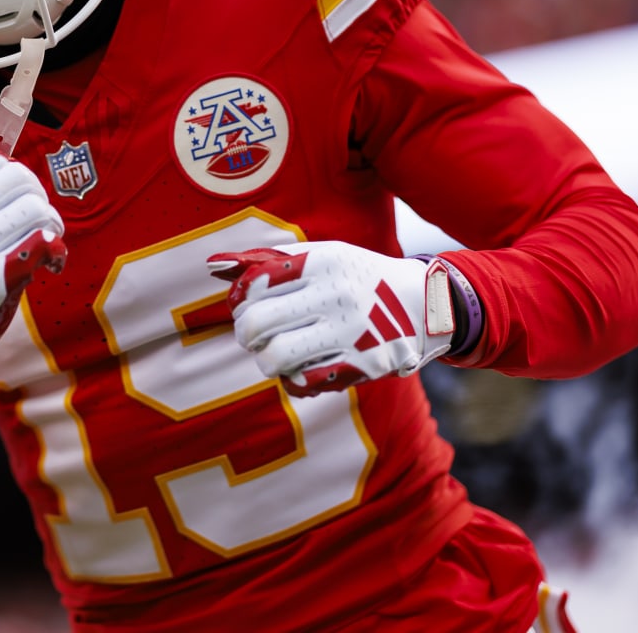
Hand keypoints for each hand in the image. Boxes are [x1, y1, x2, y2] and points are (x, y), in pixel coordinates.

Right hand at [0, 110, 65, 374]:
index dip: (18, 182)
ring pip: (37, 208)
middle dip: (38, 200)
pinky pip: (43, 242)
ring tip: (44, 244)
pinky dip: (56, 250)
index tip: (14, 207)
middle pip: (22, 181)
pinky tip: (51, 263)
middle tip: (35, 225)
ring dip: (51, 225)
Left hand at [207, 242, 455, 395]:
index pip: (255, 283)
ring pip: (275, 357)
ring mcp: (350, 332)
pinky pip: (304, 382)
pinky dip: (292, 380)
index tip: (244, 305)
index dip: (239, 300)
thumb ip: (268, 259)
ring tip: (272, 355)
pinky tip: (299, 370)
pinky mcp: (362, 365)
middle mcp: (336, 295)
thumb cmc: (358, 277)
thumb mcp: (321, 256)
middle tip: (252, 336)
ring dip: (265, 361)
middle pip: (257, 323)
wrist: (425, 304)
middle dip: (244, 334)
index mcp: (323, 262)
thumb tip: (212, 265)